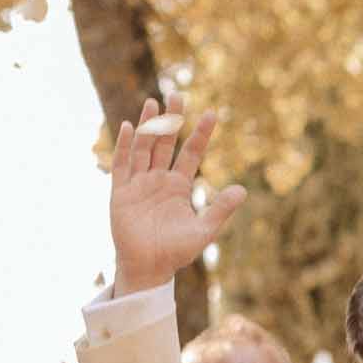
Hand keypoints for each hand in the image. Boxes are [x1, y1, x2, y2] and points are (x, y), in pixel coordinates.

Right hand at [109, 96, 247, 296]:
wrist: (149, 267)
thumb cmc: (176, 251)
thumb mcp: (204, 230)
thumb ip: (221, 209)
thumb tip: (243, 189)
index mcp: (179, 186)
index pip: (191, 153)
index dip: (201, 134)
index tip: (213, 114)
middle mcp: (159, 180)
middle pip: (166, 143)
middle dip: (172, 120)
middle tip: (178, 95)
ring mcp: (139, 184)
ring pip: (143, 147)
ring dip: (148, 126)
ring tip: (153, 103)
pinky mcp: (120, 192)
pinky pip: (122, 165)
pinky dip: (125, 146)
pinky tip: (128, 127)